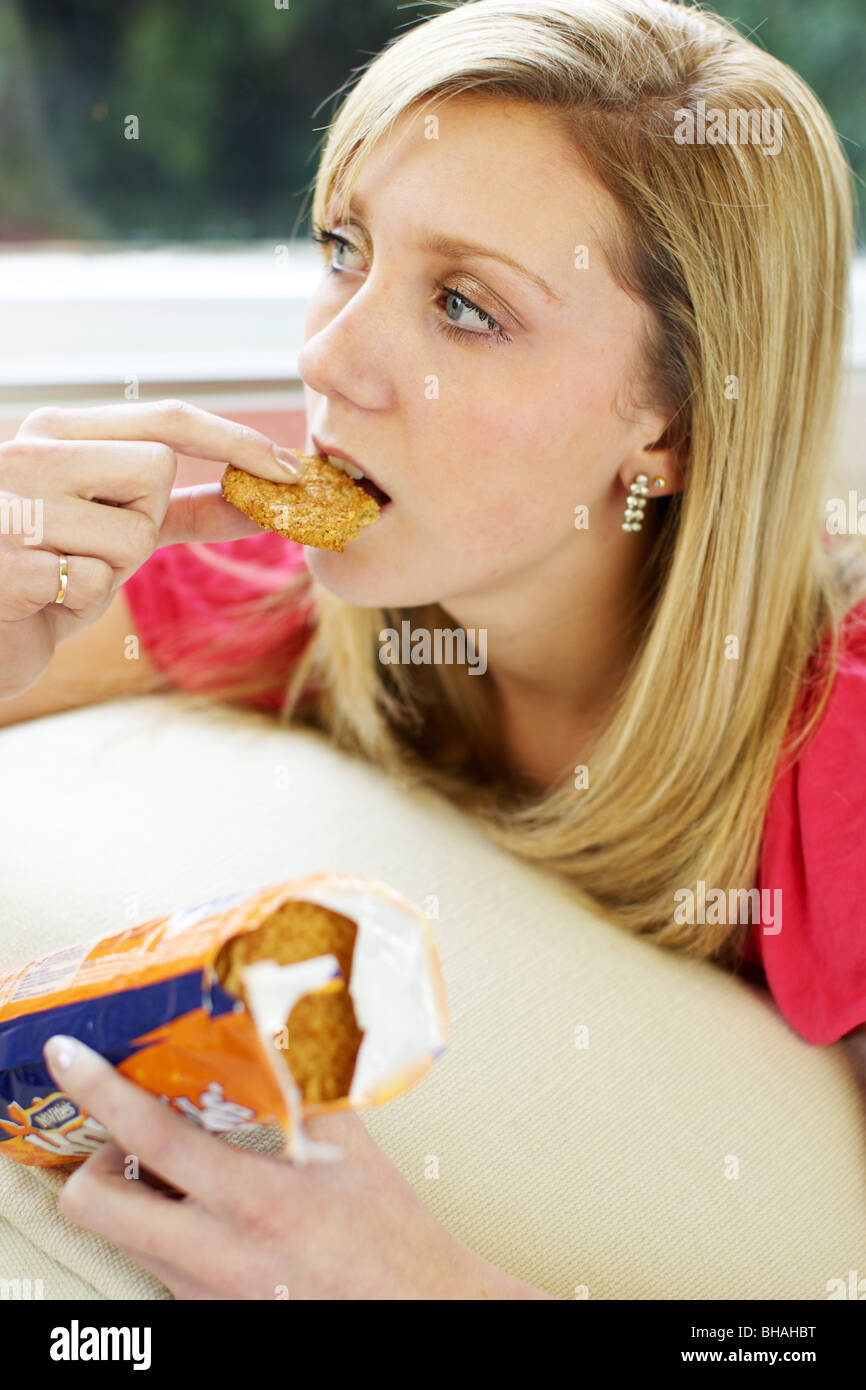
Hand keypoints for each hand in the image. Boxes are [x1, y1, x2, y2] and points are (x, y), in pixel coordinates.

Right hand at [0, 398, 305, 700]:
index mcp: (55, 430)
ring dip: (111, 568)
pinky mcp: (5, 562)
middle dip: (143, 520)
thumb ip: (185, 507)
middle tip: (92, 546)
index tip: (291, 471)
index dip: (235, 441)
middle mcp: (26, 452)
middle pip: (155, 469)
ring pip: (133, 532)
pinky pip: (97, 583)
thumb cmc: (52, 574)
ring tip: (63, 573)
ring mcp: (12, 504)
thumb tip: (265, 496)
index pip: (165, 420)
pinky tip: (42, 599)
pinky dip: (79, 602)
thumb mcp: (119, 529)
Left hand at [42, 1035, 492, 1300]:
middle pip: (95, 1205)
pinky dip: (169, 1233)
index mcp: (252, 1202)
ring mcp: (204, 1295)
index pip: (150, 1136)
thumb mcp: (353, 1153)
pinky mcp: (206, 1318)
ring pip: (120, 1240)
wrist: (418, 1315)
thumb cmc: (392, 1239)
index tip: (67, 1056)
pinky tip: (213, 1217)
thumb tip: (286, 1022)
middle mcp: (214, 1256)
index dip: (100, 1089)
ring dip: (132, 1198)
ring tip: (177, 1174)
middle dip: (90, 1160)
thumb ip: (312, 1085)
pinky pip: (159, 1268)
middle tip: (125, 1136)